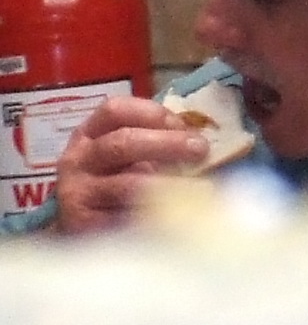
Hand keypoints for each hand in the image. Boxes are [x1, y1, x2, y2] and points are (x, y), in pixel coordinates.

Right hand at [50, 96, 207, 234]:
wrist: (71, 231)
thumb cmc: (109, 182)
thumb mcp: (124, 154)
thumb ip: (153, 140)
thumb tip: (199, 139)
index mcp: (89, 134)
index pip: (115, 110)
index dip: (153, 113)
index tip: (183, 125)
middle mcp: (78, 159)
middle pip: (123, 142)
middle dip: (168, 143)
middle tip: (201, 150)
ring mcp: (76, 193)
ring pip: (126, 184)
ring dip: (167, 183)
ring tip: (198, 186)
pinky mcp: (83, 225)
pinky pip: (122, 217)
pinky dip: (152, 214)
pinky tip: (173, 213)